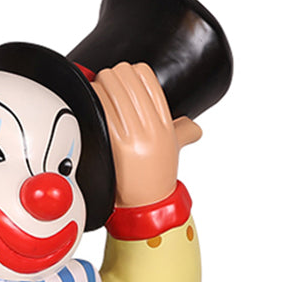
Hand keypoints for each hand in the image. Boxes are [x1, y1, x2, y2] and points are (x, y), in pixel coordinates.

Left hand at [92, 62, 201, 208]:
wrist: (145, 208)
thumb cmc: (155, 179)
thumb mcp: (172, 150)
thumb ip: (183, 133)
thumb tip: (194, 128)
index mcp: (164, 121)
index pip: (143, 74)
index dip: (127, 73)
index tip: (119, 85)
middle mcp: (151, 126)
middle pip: (123, 75)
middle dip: (109, 78)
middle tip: (103, 91)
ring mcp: (133, 135)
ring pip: (109, 85)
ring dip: (97, 86)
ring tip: (94, 99)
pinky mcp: (113, 144)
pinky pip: (98, 105)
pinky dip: (88, 99)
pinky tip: (86, 106)